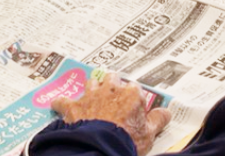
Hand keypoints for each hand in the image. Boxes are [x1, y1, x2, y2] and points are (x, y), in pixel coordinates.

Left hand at [51, 74, 171, 155]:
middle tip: (114, 94)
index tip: (134, 104)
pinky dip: (60, 103)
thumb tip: (167, 112)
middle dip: (113, 84)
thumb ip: (158, 120)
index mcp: (131, 94)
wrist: (102, 146)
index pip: (135, 88)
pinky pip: (63, 101)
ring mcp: (91, 96)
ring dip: (92, 87)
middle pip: (112, 78)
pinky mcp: (74, 106)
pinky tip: (57, 104)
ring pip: (91, 82)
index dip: (134, 96)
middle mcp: (110, 89)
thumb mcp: (149, 133)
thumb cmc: (128, 140)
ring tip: (93, 93)